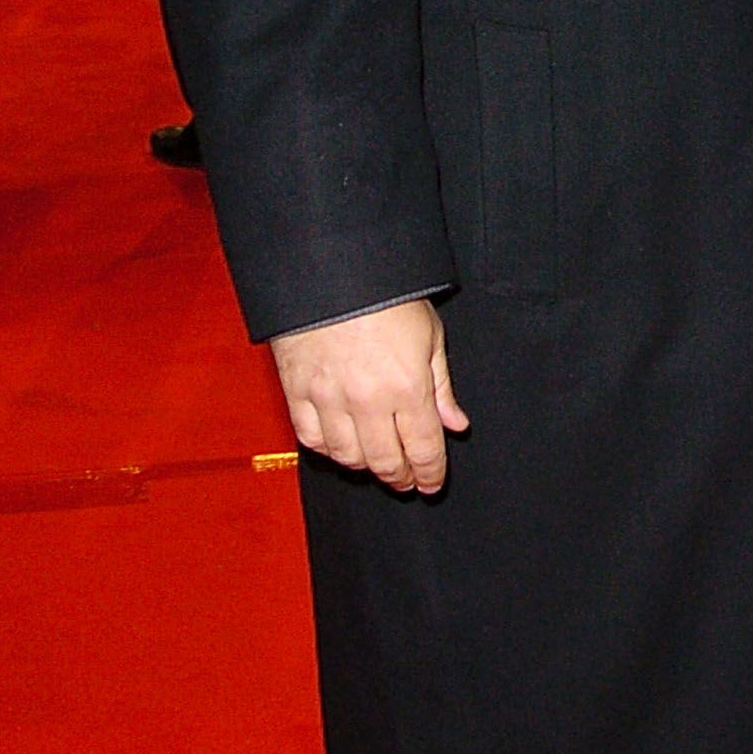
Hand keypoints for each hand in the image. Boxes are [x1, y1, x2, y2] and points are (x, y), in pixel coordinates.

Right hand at [271, 298, 469, 493]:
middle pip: (386, 462)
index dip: (430, 474)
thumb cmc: (386, 295)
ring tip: (377, 461)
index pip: (423, 449)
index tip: (431, 484)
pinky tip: (341, 445)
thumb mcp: (429, 334)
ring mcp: (329, 399)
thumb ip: (442, 386)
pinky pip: (312, 439)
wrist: (329, 269)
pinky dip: (328, 449)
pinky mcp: (297, 391)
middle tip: (407, 480)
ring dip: (366, 466)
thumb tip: (455, 424)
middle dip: (401, 477)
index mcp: (408, 387)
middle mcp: (369, 401)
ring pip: (348, 457)